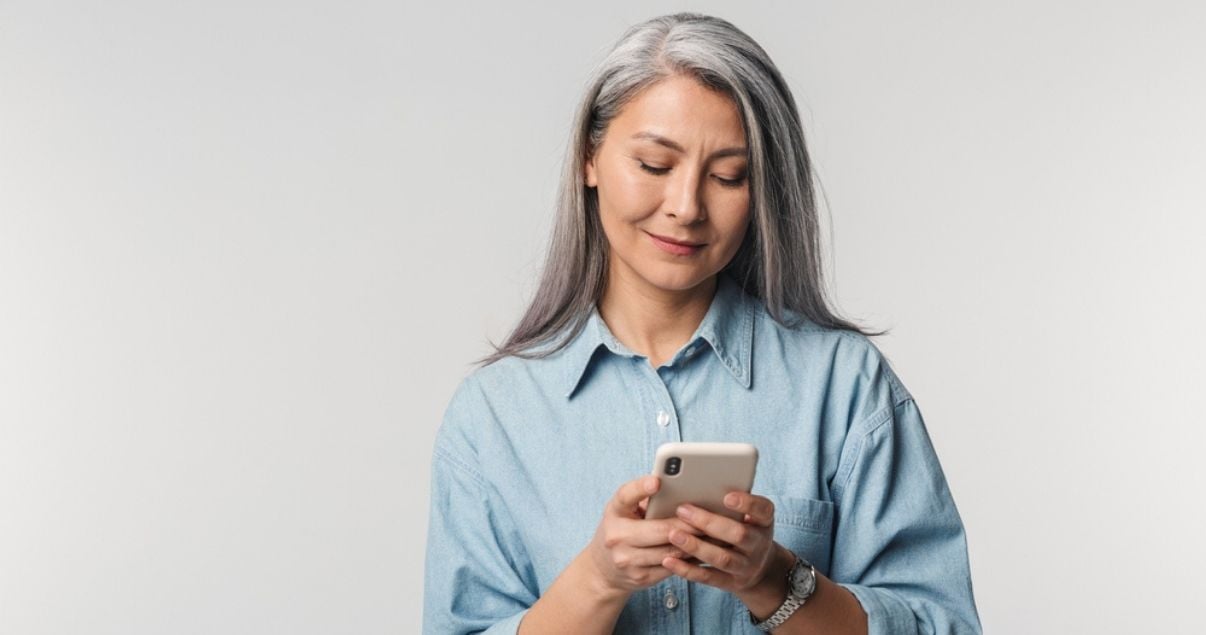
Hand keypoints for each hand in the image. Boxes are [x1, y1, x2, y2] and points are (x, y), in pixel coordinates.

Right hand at [583, 475, 705, 596]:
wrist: (603, 570)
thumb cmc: (621, 529)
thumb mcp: (624, 510)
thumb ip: (645, 499)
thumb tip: (679, 488)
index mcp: (614, 512)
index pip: (625, 496)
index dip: (641, 488)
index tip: (657, 481)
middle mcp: (617, 537)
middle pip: (660, 530)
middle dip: (688, 523)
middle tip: (711, 516)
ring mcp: (628, 561)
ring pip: (671, 551)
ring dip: (696, 543)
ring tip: (716, 534)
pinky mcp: (642, 578)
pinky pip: (673, 567)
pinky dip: (691, 559)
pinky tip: (706, 551)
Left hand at [660, 491, 779, 593]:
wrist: (759, 569)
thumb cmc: (744, 529)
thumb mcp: (748, 515)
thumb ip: (730, 504)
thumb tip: (697, 485)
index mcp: (764, 521)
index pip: (762, 510)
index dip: (747, 504)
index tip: (727, 496)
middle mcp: (759, 544)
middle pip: (739, 534)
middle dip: (709, 522)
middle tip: (683, 510)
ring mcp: (746, 566)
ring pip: (722, 558)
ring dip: (696, 546)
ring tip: (673, 534)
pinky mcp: (731, 583)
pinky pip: (708, 577)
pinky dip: (687, 570)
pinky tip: (668, 560)